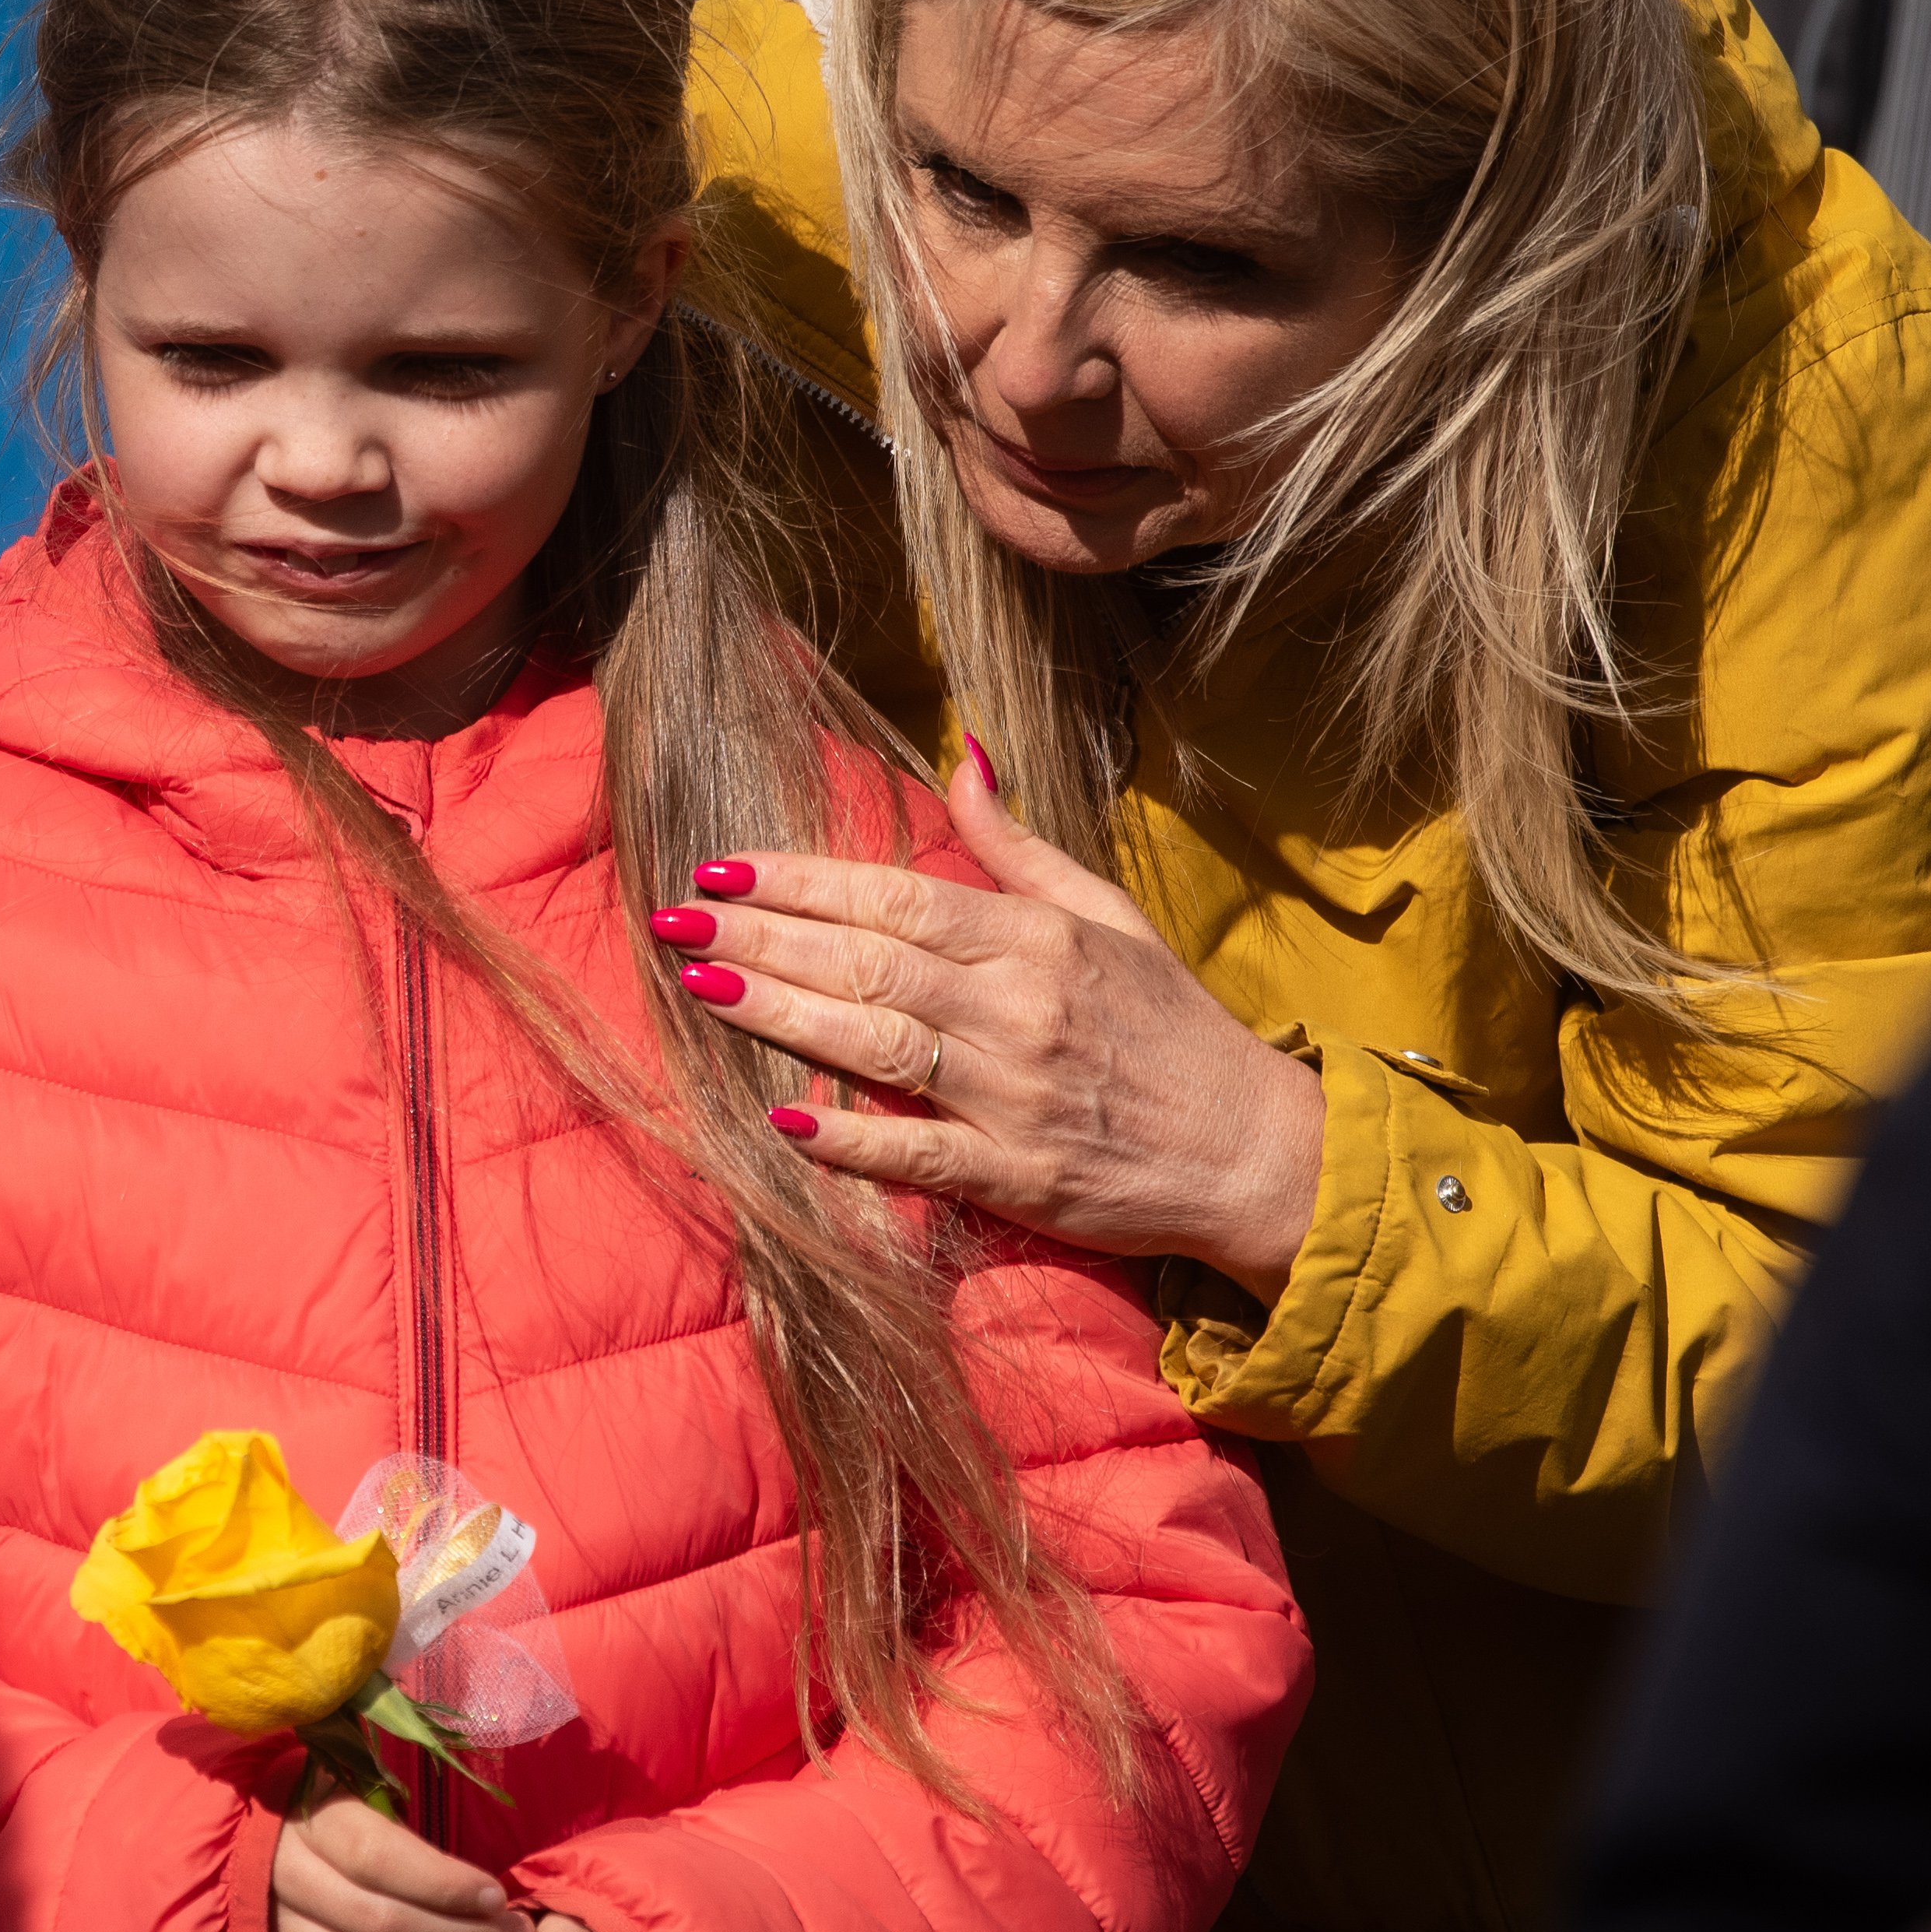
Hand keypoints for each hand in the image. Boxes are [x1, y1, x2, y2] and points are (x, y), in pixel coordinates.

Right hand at [269, 1782, 523, 1931]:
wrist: (234, 1853)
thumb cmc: (316, 1811)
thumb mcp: (349, 1794)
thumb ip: (399, 1832)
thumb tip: (478, 1886)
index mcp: (303, 1814)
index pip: (379, 1856)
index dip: (444, 1883)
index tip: (495, 1896)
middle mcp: (278, 1874)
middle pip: (381, 1922)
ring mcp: (270, 1931)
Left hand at [649, 740, 1324, 1285]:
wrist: (1255, 1149)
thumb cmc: (1172, 1028)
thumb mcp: (1107, 915)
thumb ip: (1017, 846)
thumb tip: (960, 755)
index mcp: (1036, 939)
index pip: (896, 896)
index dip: (802, 880)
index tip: (723, 867)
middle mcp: (1019, 1007)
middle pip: (869, 961)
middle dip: (763, 935)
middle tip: (675, 918)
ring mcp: (1016, 1094)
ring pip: (877, 1042)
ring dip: (781, 1013)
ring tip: (701, 985)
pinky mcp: (1020, 1176)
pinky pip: (920, 1152)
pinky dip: (852, 1137)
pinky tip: (783, 1116)